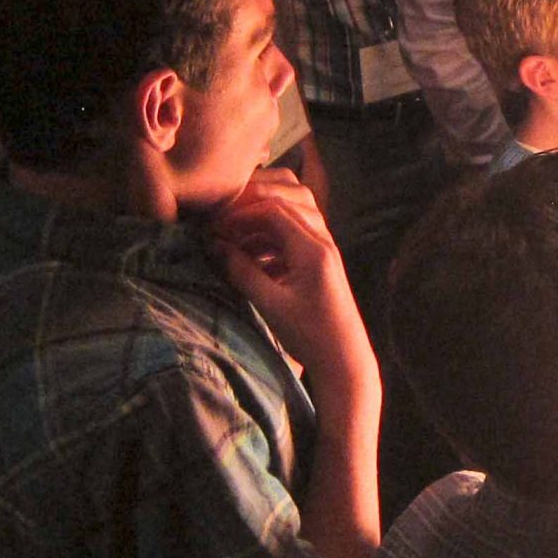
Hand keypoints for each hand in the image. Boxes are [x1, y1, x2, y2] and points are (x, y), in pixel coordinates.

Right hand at [206, 169, 378, 401]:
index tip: (216, 226)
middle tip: (224, 218)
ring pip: (294, 212)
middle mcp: (322, 242)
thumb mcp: (270, 305)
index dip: (242, 212)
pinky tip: (251, 257)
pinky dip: (272, 236)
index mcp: (313, 249)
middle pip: (290, 197)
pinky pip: (296, 233)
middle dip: (253, 202)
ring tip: (235, 237)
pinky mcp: (320, 261)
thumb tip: (213, 245)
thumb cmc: (310, 336)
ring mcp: (324, 249)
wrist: (344, 360)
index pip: (275, 209)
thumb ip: (242, 272)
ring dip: (263, 218)